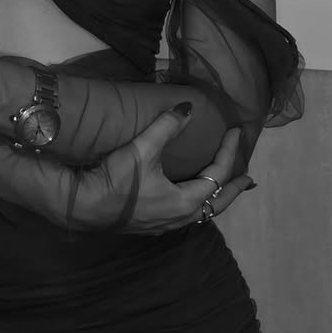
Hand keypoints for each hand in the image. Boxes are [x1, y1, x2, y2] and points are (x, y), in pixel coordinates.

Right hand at [80, 105, 254, 234]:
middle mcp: (179, 217)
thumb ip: (166, 127)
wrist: (83, 206)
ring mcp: (165, 224)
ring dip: (214, 199)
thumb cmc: (117, 180)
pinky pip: (185, 215)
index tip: (236, 132)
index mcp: (184, 201)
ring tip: (221, 189)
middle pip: (217, 204)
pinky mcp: (150, 224)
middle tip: (248, 180)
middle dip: (233, 190)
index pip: (217, 175)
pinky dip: (196, 204)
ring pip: (200, 213)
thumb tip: (188, 108)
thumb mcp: (142, 150)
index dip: (228, 151)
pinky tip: (187, 197)